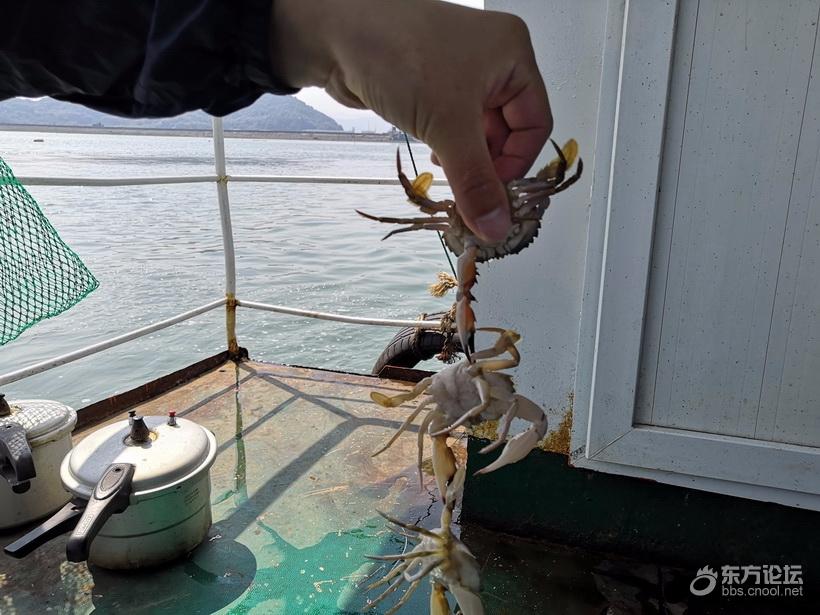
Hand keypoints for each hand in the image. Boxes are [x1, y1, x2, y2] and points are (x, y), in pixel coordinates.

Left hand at [270, 0, 551, 241]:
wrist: (334, 36)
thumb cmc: (397, 56)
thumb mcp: (447, 125)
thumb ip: (475, 182)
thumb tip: (495, 228)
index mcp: (513, 54)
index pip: (536, 124)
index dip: (517, 165)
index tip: (495, 197)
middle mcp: (494, 60)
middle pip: (509, 131)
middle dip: (489, 165)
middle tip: (471, 197)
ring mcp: (462, 71)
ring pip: (479, 132)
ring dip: (468, 160)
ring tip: (449, 176)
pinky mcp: (434, 85)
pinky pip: (455, 126)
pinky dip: (449, 148)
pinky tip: (434, 160)